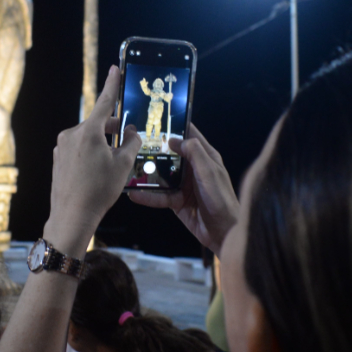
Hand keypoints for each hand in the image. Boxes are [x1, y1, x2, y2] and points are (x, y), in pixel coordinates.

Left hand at [45, 66, 140, 253]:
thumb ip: (132, 143)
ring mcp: (61, 147)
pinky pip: (78, 149)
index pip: (104, 102)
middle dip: (112, 128)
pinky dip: (90, 153)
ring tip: (113, 162)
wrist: (72, 215)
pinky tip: (98, 171)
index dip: (112, 84)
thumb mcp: (123, 165)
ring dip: (101, 143)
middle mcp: (71, 134)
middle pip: (97, 124)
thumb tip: (133, 131)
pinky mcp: (57, 159)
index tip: (114, 68)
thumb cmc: (99, 190)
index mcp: (88, 132)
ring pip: (88, 138)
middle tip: (127, 137)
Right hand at [129, 124, 239, 252]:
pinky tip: (133, 194)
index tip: (157, 119)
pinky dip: (147, 196)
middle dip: (155, 148)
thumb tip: (175, 138)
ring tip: (128, 166)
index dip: (176, 126)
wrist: (223, 231)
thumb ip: (194, 153)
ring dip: (147, 172)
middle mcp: (193, 168)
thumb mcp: (209, 172)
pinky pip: (159, 195)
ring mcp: (183, 185)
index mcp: (205, 157)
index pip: (190, 135)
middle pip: (171, 154)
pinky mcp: (176, 201)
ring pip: (162, 174)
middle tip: (134, 141)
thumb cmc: (221, 198)